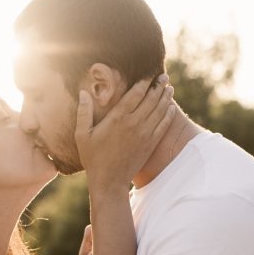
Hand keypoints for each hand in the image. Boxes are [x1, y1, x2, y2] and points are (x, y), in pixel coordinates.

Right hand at [75, 74, 175, 189]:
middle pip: (151, 98)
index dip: (144, 81)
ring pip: (159, 109)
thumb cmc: (93, 158)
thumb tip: (83, 92)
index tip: (149, 73)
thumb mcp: (82, 135)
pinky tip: (171, 107)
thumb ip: (84, 112)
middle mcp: (133, 123)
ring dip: (165, 97)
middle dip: (158, 85)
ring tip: (169, 87)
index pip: (136, 92)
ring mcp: (144, 133)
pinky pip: (163, 125)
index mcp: (117, 117)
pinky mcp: (150, 144)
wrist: (109, 181)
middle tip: (163, 76)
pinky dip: (168, 114)